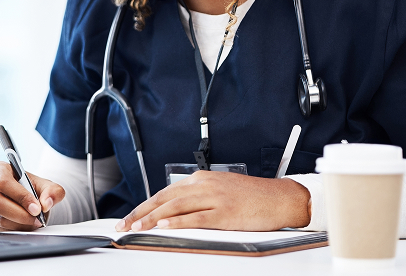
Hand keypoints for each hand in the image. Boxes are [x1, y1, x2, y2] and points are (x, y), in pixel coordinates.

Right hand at [0, 161, 65, 231]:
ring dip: (18, 223)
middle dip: (20, 214)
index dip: (21, 197)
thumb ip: (52, 191)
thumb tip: (46, 204)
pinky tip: (23, 225)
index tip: (37, 208)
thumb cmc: (30, 187)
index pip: (4, 183)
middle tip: (36, 219)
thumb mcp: (45, 185)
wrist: (21, 196)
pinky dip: (12, 229)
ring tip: (33, 222)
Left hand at [114, 171, 309, 231]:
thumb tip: (174, 210)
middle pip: (165, 199)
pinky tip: (164, 226)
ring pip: (176, 207)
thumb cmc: (252, 197)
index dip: (144, 205)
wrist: (280, 198)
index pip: (164, 192)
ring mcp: (214, 198)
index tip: (130, 217)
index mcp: (201, 179)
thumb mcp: (219, 189)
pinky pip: (196, 217)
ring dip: (153, 218)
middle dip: (141, 212)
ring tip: (137, 227)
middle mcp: (204, 185)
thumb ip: (197, 196)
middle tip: (125, 224)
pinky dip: (178, 222)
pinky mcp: (225, 213)